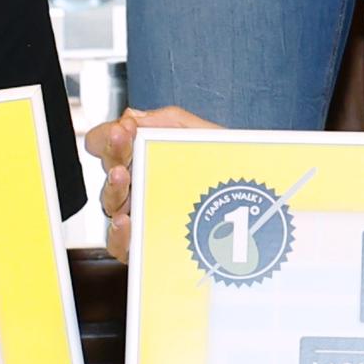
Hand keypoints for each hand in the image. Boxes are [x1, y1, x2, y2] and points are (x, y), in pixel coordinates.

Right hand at [83, 105, 211, 259]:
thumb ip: (169, 120)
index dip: (111, 134)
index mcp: (146, 158)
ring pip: (111, 203)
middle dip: (113, 150)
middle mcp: (138, 185)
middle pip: (110, 169)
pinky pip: (120, 244)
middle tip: (121, 138)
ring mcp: (140, 214)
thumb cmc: (225, 169)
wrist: (252, 202)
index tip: (123, 127)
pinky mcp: (145, 245)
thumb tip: (133, 117)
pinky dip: (117, 233)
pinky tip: (124, 220)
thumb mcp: (202, 135)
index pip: (114, 144)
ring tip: (121, 175)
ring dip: (112, 186)